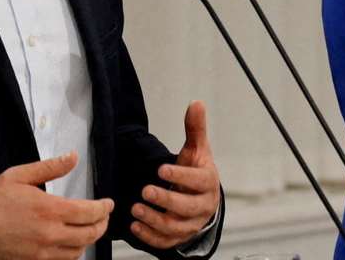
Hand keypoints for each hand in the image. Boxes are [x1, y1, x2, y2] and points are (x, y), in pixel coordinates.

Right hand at [0, 152, 114, 259]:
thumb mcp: (20, 175)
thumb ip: (50, 167)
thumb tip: (73, 157)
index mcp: (50, 210)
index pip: (90, 212)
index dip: (104, 208)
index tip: (108, 204)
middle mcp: (50, 234)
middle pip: (90, 234)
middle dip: (102, 224)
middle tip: (103, 216)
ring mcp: (43, 252)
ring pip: (79, 250)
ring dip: (89, 239)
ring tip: (89, 228)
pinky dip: (72, 253)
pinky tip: (70, 243)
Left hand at [131, 101, 221, 249]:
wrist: (203, 199)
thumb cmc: (197, 172)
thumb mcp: (197, 150)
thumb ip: (195, 129)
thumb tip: (196, 103)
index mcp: (208, 182)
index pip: (199, 181)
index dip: (181, 176)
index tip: (161, 169)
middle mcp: (203, 206)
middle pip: (188, 207)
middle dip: (167, 200)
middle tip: (146, 190)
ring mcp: (191, 224)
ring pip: (176, 227)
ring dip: (155, 220)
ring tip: (135, 209)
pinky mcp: (179, 237)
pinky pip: (166, 241)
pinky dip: (151, 236)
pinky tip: (136, 226)